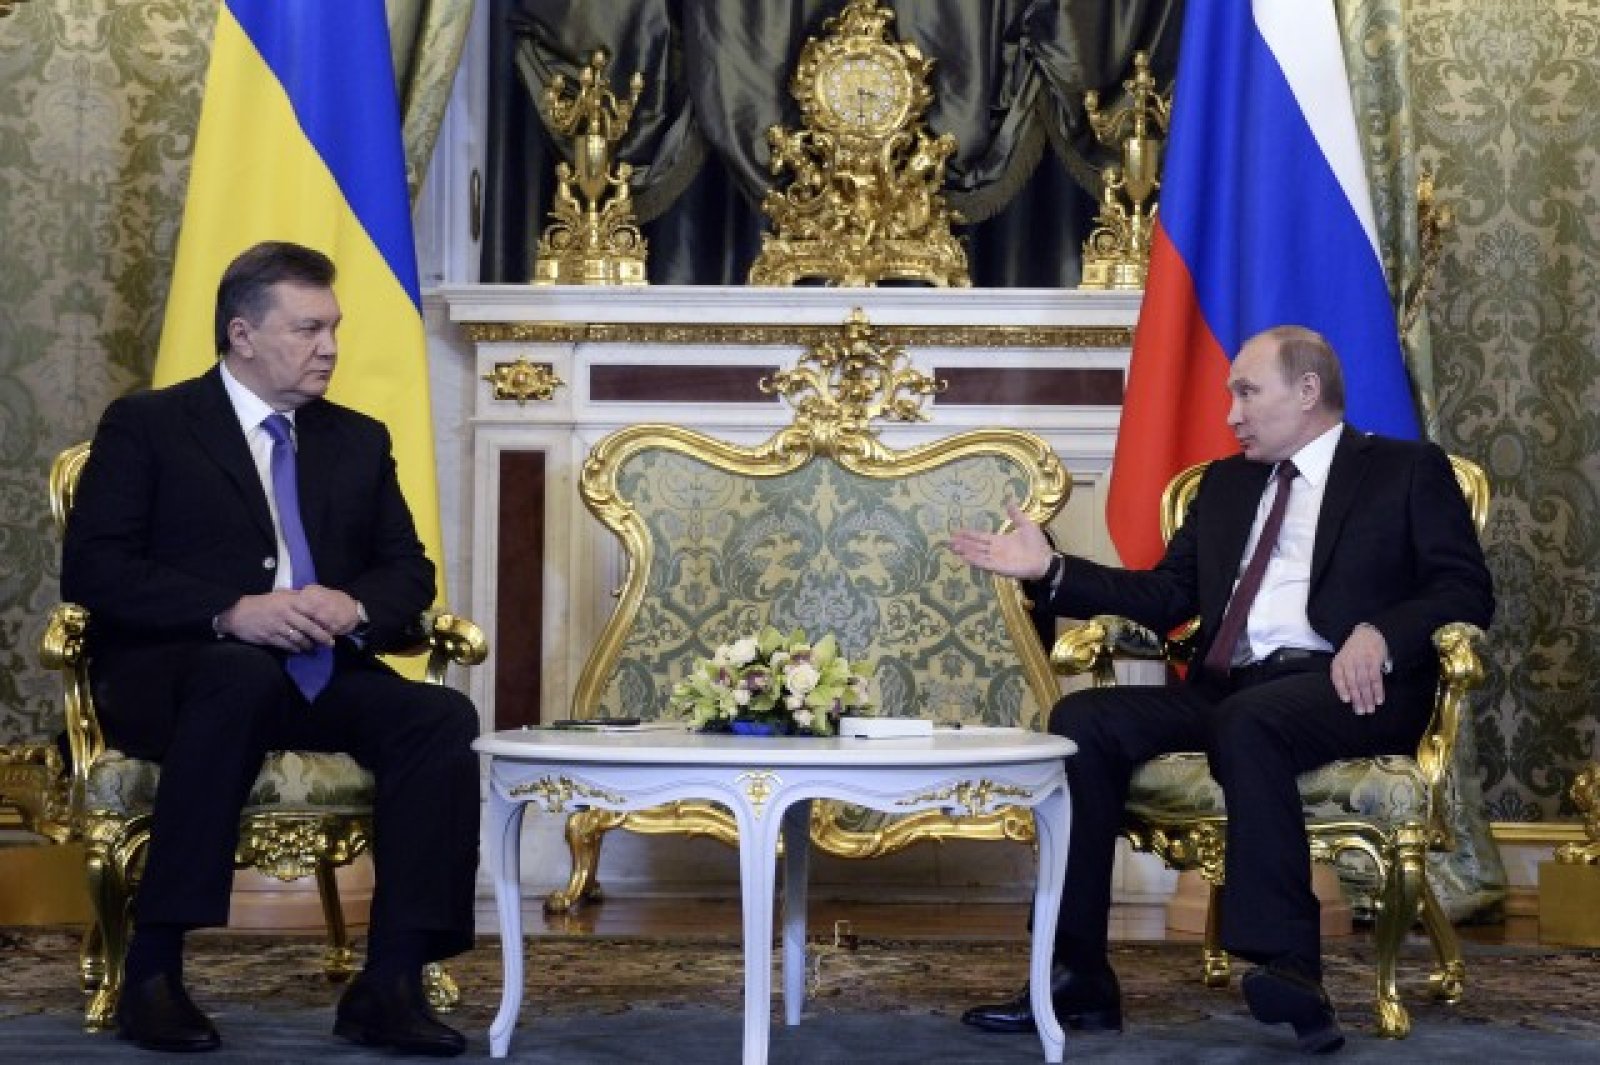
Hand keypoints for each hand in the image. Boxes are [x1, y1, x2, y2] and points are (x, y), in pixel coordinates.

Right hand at [217, 586, 357, 651]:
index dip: (324, 620)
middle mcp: (285, 613)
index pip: (312, 611)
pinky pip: (287, 645)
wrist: (239, 613)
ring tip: (315, 648)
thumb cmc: (263, 603)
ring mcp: (277, 626)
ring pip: (299, 638)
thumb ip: (296, 597)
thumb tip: (314, 599)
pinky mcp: (270, 637)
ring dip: (309, 645)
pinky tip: (300, 650)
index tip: (334, 626)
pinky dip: (296, 649)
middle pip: (308, 627)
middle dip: (322, 637)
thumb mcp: (280, 595)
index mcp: (290, 601)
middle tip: (331, 643)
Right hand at [948, 503, 1053, 579]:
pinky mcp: (999, 568)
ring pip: (977, 554)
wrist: (1045, 560)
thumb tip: (1009, 501)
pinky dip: (974, 560)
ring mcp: (996, 560)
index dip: (969, 534)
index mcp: (999, 540)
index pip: (980, 537)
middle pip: (975, 546)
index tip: (957, 531)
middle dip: (962, 543)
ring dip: (965, 551)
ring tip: (953, 547)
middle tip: (948, 540)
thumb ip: (1016, 515)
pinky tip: (965, 557)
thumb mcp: (1026, 525)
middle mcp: (995, 550)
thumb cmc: (1036, 544)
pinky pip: (984, 564)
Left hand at [1332, 623, 1388, 714]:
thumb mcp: (1343, 659)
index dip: (1342, 690)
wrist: (1367, 634)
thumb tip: (1347, 695)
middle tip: (1361, 711)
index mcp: (1339, 662)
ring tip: (1370, 709)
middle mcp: (1350, 662)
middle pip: (1353, 684)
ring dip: (1368, 698)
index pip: (1338, 678)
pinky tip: (1379, 699)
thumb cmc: (1354, 651)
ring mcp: (1362, 661)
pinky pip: (1376, 679)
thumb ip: (1343, 674)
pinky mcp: (1374, 661)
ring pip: (1365, 683)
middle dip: (1357, 699)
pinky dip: (1378, 690)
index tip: (1346, 700)